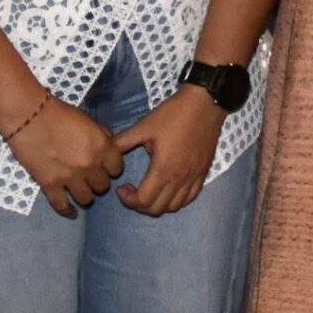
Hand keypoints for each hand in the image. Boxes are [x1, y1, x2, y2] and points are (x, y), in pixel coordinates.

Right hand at [4, 96, 125, 217]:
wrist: (29, 116)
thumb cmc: (60, 114)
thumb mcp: (89, 121)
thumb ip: (103, 137)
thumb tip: (110, 149)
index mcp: (102, 147)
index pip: (117, 168)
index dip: (111, 168)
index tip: (105, 167)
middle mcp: (90, 165)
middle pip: (103, 185)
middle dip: (98, 181)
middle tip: (90, 177)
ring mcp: (70, 177)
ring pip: (87, 198)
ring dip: (86, 194)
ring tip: (81, 191)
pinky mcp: (50, 185)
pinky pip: (62, 205)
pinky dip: (68, 210)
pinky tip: (72, 212)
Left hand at [111, 87, 224, 215]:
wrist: (205, 104)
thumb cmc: (174, 114)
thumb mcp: (145, 125)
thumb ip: (123, 141)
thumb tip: (107, 151)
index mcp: (163, 168)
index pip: (143, 200)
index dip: (128, 200)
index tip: (122, 187)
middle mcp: (179, 178)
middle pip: (157, 209)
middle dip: (140, 205)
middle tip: (133, 191)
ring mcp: (193, 177)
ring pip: (174, 207)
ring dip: (158, 204)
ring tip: (151, 190)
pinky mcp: (203, 173)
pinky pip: (190, 197)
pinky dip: (177, 200)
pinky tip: (170, 188)